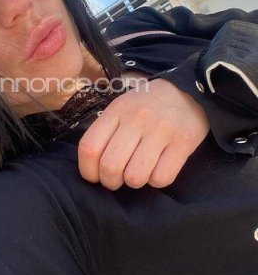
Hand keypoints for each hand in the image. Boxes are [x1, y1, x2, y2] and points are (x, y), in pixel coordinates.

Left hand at [77, 78, 209, 189]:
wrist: (188, 92)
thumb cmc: (147, 106)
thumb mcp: (122, 108)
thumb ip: (106, 132)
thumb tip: (92, 169)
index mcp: (117, 110)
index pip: (89, 147)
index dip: (88, 171)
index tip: (94, 176)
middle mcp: (137, 118)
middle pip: (110, 166)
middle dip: (110, 182)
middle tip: (118, 179)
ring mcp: (161, 130)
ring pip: (135, 177)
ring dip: (134, 182)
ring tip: (139, 172)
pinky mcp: (183, 142)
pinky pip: (161, 178)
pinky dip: (157, 181)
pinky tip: (158, 169)